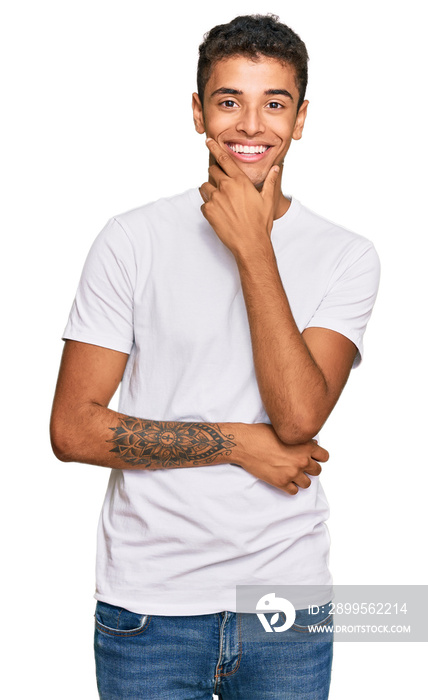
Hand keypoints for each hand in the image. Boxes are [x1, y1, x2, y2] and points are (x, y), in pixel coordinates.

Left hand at [199, 138, 279, 257]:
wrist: (250, 243)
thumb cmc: (260, 223)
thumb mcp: (267, 200)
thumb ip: (270, 181)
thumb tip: (276, 168)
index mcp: (240, 181)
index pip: (224, 158)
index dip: (214, 148)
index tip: (208, 141)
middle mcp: (226, 187)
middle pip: (212, 170)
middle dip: (215, 174)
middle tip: (222, 185)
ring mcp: (216, 199)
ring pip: (205, 187)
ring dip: (210, 191)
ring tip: (221, 202)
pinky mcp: (208, 211)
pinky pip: (204, 204)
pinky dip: (209, 208)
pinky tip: (220, 215)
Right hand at [234, 423, 328, 494]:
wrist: (244, 444)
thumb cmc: (261, 434)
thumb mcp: (283, 431)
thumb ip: (299, 439)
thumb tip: (312, 444)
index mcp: (305, 446)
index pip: (324, 456)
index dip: (318, 457)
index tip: (312, 458)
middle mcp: (301, 460)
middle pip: (317, 471)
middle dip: (309, 469)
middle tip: (299, 466)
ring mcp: (292, 473)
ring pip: (307, 483)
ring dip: (301, 479)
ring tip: (291, 474)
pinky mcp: (281, 482)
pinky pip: (294, 491)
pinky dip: (290, 487)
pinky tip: (283, 480)